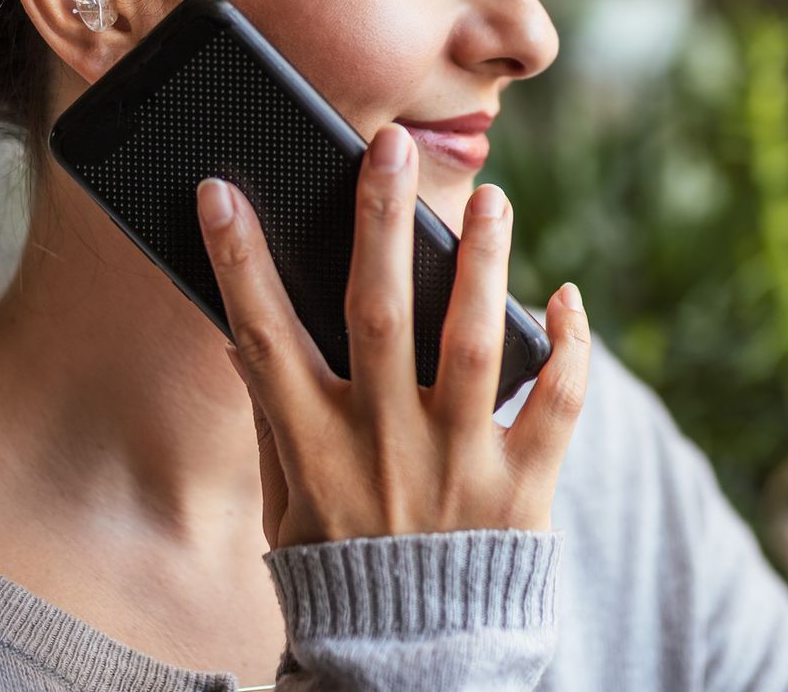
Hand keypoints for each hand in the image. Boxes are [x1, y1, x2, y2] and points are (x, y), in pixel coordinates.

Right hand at [196, 121, 590, 549]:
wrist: (410, 666)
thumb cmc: (337, 563)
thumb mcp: (283, 499)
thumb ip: (272, 418)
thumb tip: (242, 337)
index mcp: (314, 444)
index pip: (262, 336)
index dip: (238, 260)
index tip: (220, 191)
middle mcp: (382, 445)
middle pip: (378, 314)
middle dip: (379, 223)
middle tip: (387, 146)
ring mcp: (457, 466)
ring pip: (472, 344)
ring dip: (481, 264)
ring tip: (493, 198)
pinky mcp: (523, 491)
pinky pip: (555, 408)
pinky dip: (566, 350)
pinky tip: (566, 297)